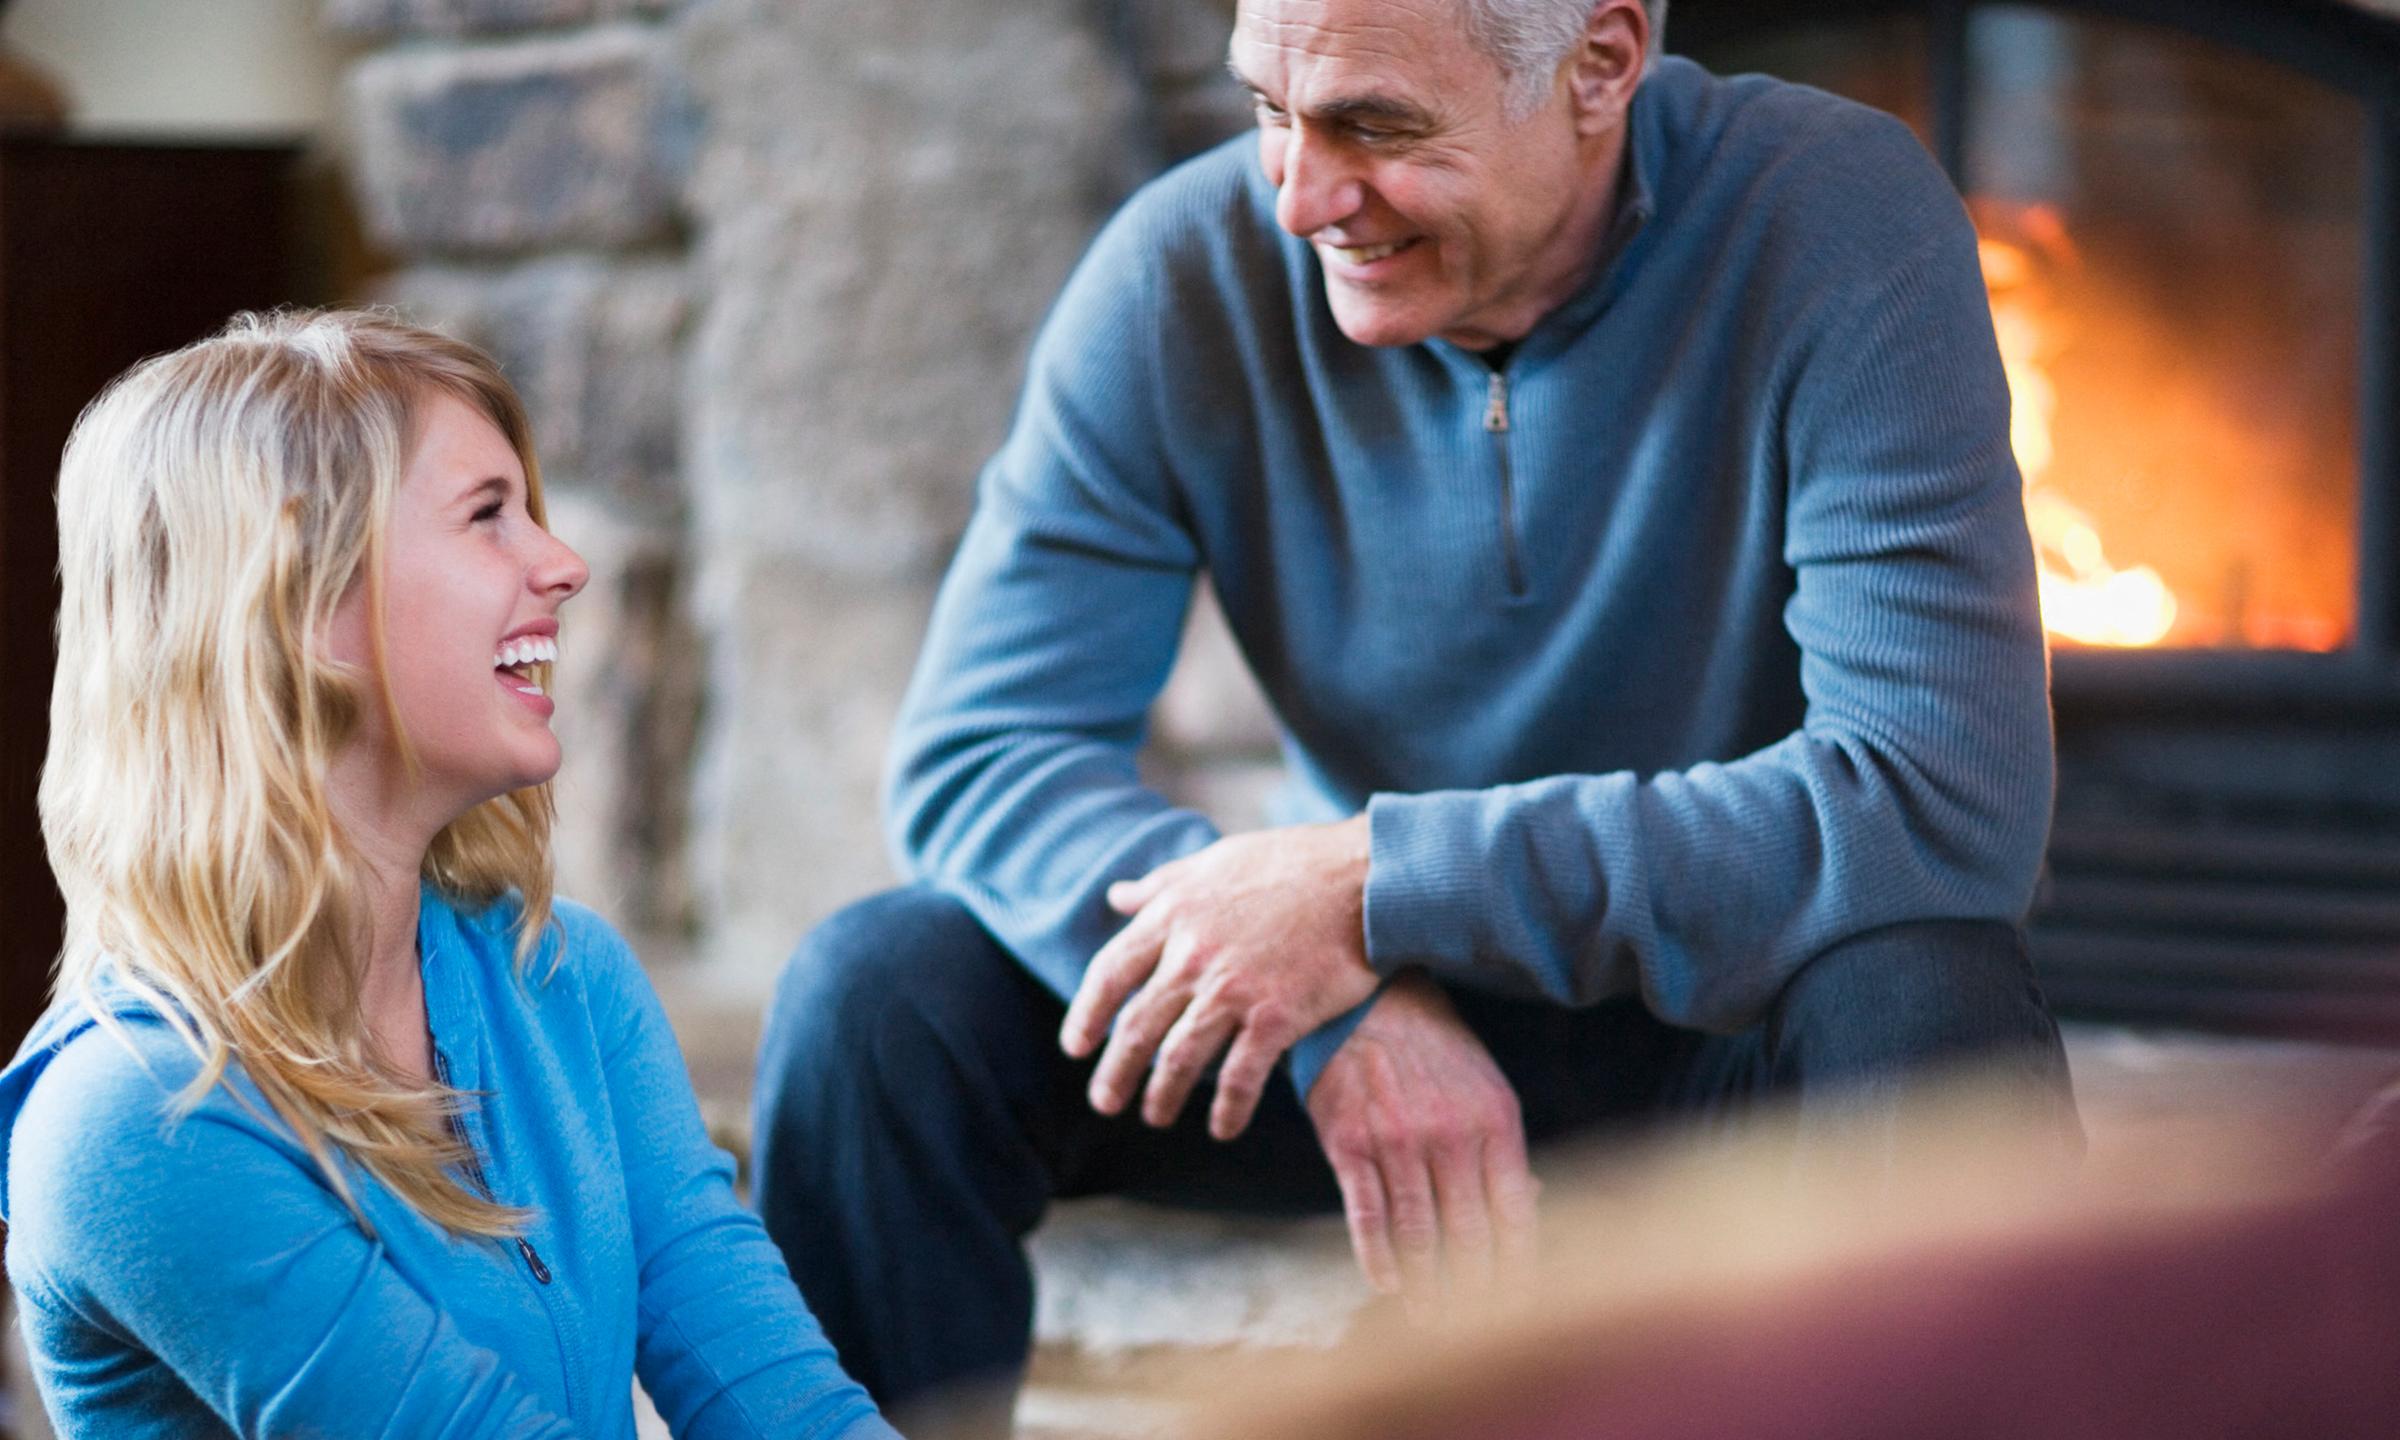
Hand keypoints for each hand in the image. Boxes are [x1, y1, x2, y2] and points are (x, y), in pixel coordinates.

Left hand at [1061, 816, 1379, 1140]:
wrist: (1365, 877)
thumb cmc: (1293, 862)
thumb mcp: (1215, 860)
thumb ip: (1162, 884)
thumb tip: (1117, 895)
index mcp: (1173, 914)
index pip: (1109, 973)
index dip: (1087, 1015)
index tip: (1076, 1046)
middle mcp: (1193, 955)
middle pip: (1136, 1026)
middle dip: (1115, 1073)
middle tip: (1105, 1101)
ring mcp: (1233, 988)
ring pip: (1178, 1058)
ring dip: (1161, 1096)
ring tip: (1155, 1116)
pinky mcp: (1276, 1016)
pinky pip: (1240, 1077)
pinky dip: (1228, 1110)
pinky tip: (1222, 1130)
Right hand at [1305, 973, 1537, 1315]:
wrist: (1366, 997)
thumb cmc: (1433, 1045)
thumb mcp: (1484, 1084)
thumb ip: (1503, 1146)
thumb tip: (1534, 1203)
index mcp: (1495, 1122)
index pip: (1515, 1213)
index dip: (1520, 1267)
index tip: (1521, 1306)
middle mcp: (1451, 1135)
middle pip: (1469, 1234)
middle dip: (1474, 1290)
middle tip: (1474, 1330)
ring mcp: (1398, 1140)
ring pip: (1418, 1232)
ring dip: (1426, 1285)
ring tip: (1430, 1319)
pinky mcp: (1349, 1141)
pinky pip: (1367, 1212)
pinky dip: (1377, 1255)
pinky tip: (1387, 1284)